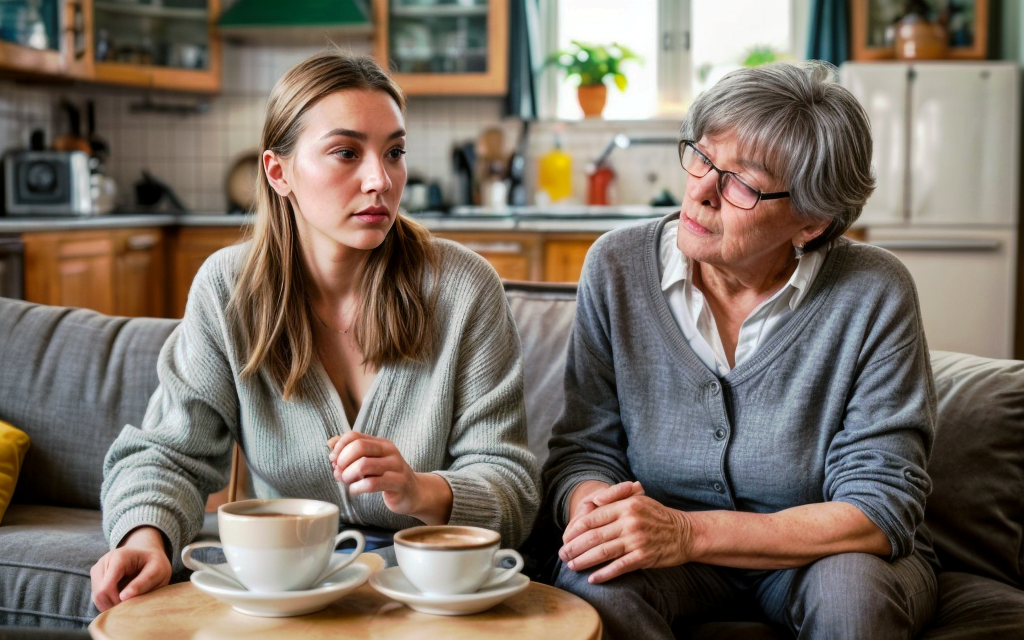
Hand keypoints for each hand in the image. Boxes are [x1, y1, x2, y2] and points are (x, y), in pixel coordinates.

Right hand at [90, 526, 171, 611]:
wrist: (147, 554)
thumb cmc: (154, 563)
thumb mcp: (158, 570)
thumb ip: (143, 582)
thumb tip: (123, 597)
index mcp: (119, 558)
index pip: (106, 588)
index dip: (117, 601)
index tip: (132, 604)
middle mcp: (103, 562)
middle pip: (99, 594)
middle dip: (114, 604)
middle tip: (132, 605)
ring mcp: (97, 570)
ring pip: (96, 597)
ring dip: (111, 604)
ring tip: (129, 600)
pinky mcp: (96, 577)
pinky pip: (97, 597)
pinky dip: (108, 602)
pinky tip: (122, 598)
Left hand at [327, 432, 451, 522]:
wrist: (413, 493)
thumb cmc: (386, 477)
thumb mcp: (369, 462)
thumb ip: (350, 452)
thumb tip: (330, 443)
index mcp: (380, 443)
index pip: (354, 436)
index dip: (339, 447)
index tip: (333, 460)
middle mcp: (389, 451)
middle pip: (359, 447)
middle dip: (343, 461)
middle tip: (339, 474)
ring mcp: (396, 466)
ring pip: (364, 465)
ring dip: (349, 476)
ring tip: (347, 482)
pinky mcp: (399, 483)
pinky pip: (372, 483)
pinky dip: (357, 488)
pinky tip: (355, 491)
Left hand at [559, 486, 697, 583]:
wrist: (685, 533)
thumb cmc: (657, 516)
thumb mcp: (638, 499)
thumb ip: (614, 497)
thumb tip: (592, 500)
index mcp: (626, 505)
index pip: (593, 517)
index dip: (575, 529)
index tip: (565, 538)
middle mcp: (630, 521)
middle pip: (594, 536)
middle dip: (574, 547)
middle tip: (562, 555)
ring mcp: (637, 540)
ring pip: (603, 552)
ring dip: (584, 561)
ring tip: (572, 566)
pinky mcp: (644, 557)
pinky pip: (619, 567)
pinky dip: (604, 574)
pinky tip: (592, 578)